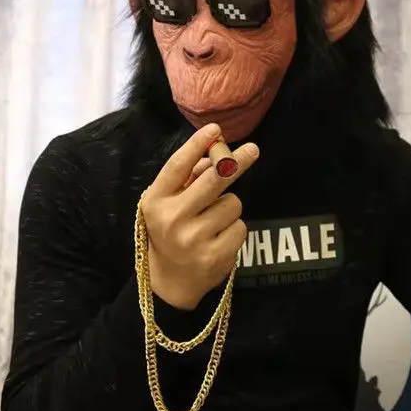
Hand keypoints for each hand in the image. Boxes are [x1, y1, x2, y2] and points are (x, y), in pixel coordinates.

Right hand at [140, 123, 258, 309]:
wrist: (170, 281)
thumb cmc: (171, 231)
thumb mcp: (169, 203)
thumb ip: (189, 178)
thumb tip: (216, 155)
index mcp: (156, 201)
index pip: (177, 167)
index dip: (197, 145)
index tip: (215, 129)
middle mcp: (173, 219)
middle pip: (214, 180)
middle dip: (236, 162)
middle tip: (253, 149)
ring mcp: (194, 239)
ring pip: (233, 204)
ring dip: (229, 208)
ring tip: (213, 222)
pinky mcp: (215, 256)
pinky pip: (240, 226)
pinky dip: (234, 229)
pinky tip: (218, 239)